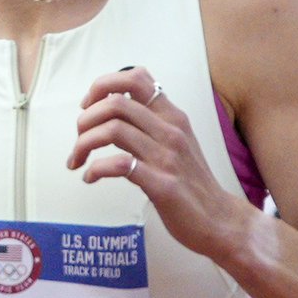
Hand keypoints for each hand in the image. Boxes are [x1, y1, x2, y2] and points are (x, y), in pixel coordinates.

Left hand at [72, 67, 247, 265]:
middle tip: (79, 138)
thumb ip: (151, 124)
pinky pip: (118, 165)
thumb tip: (115, 108)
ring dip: (84, 143)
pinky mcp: (162, 184)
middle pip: (116, 102)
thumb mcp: (176, 142)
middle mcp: (171, 130)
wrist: (220, 219)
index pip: (136, 77)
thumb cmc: (192, 183)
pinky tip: (90, 178)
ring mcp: (167, 157)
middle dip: (86, 118)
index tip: (89, 106)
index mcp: (173, 116)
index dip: (104, 85)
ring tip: (77, 159)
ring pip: (112, 130)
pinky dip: (95, 169)